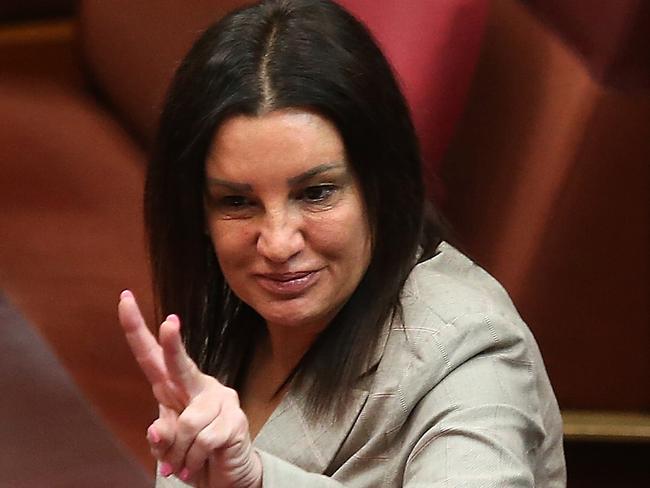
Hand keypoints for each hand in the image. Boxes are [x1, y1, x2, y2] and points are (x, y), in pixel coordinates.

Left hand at [118, 290, 261, 487]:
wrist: (227, 477)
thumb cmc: (192, 455)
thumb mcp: (168, 449)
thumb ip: (161, 438)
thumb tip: (158, 430)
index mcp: (175, 388)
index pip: (152, 356)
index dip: (137, 328)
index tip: (125, 299)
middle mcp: (199, 386)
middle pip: (180, 364)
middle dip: (173, 344)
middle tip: (169, 323)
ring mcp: (220, 400)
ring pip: (187, 424)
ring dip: (180, 454)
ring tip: (186, 462)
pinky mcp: (236, 419)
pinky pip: (203, 441)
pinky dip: (195, 460)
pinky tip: (201, 462)